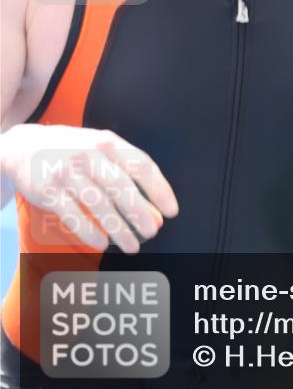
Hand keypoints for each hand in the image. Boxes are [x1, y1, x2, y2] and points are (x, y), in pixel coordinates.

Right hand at [1, 123, 178, 253]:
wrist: (25, 146)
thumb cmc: (74, 150)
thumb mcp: (101, 150)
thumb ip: (127, 174)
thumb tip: (155, 211)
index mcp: (107, 143)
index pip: (141, 165)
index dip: (159, 189)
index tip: (171, 211)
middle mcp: (89, 155)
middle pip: (121, 187)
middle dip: (140, 213)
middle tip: (153, 232)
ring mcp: (67, 172)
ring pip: (99, 205)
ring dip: (119, 229)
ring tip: (132, 245)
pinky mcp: (48, 190)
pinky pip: (73, 215)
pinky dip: (90, 232)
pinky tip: (102, 243)